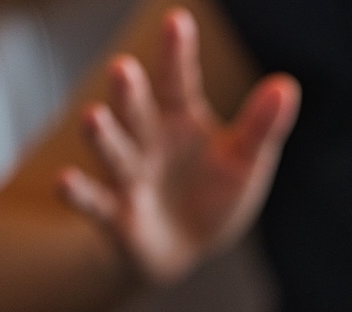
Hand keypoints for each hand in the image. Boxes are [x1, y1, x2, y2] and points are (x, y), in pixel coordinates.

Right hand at [57, 7, 299, 285]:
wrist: (185, 249)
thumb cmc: (213, 194)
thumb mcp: (246, 161)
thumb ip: (262, 126)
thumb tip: (287, 85)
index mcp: (181, 119)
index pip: (179, 81)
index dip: (178, 53)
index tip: (177, 20)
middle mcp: (148, 140)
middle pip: (138, 111)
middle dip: (130, 92)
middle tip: (123, 67)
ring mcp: (128, 176)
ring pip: (113, 151)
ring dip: (102, 135)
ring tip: (92, 115)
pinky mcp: (115, 215)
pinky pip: (93, 202)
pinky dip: (78, 193)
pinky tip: (64, 181)